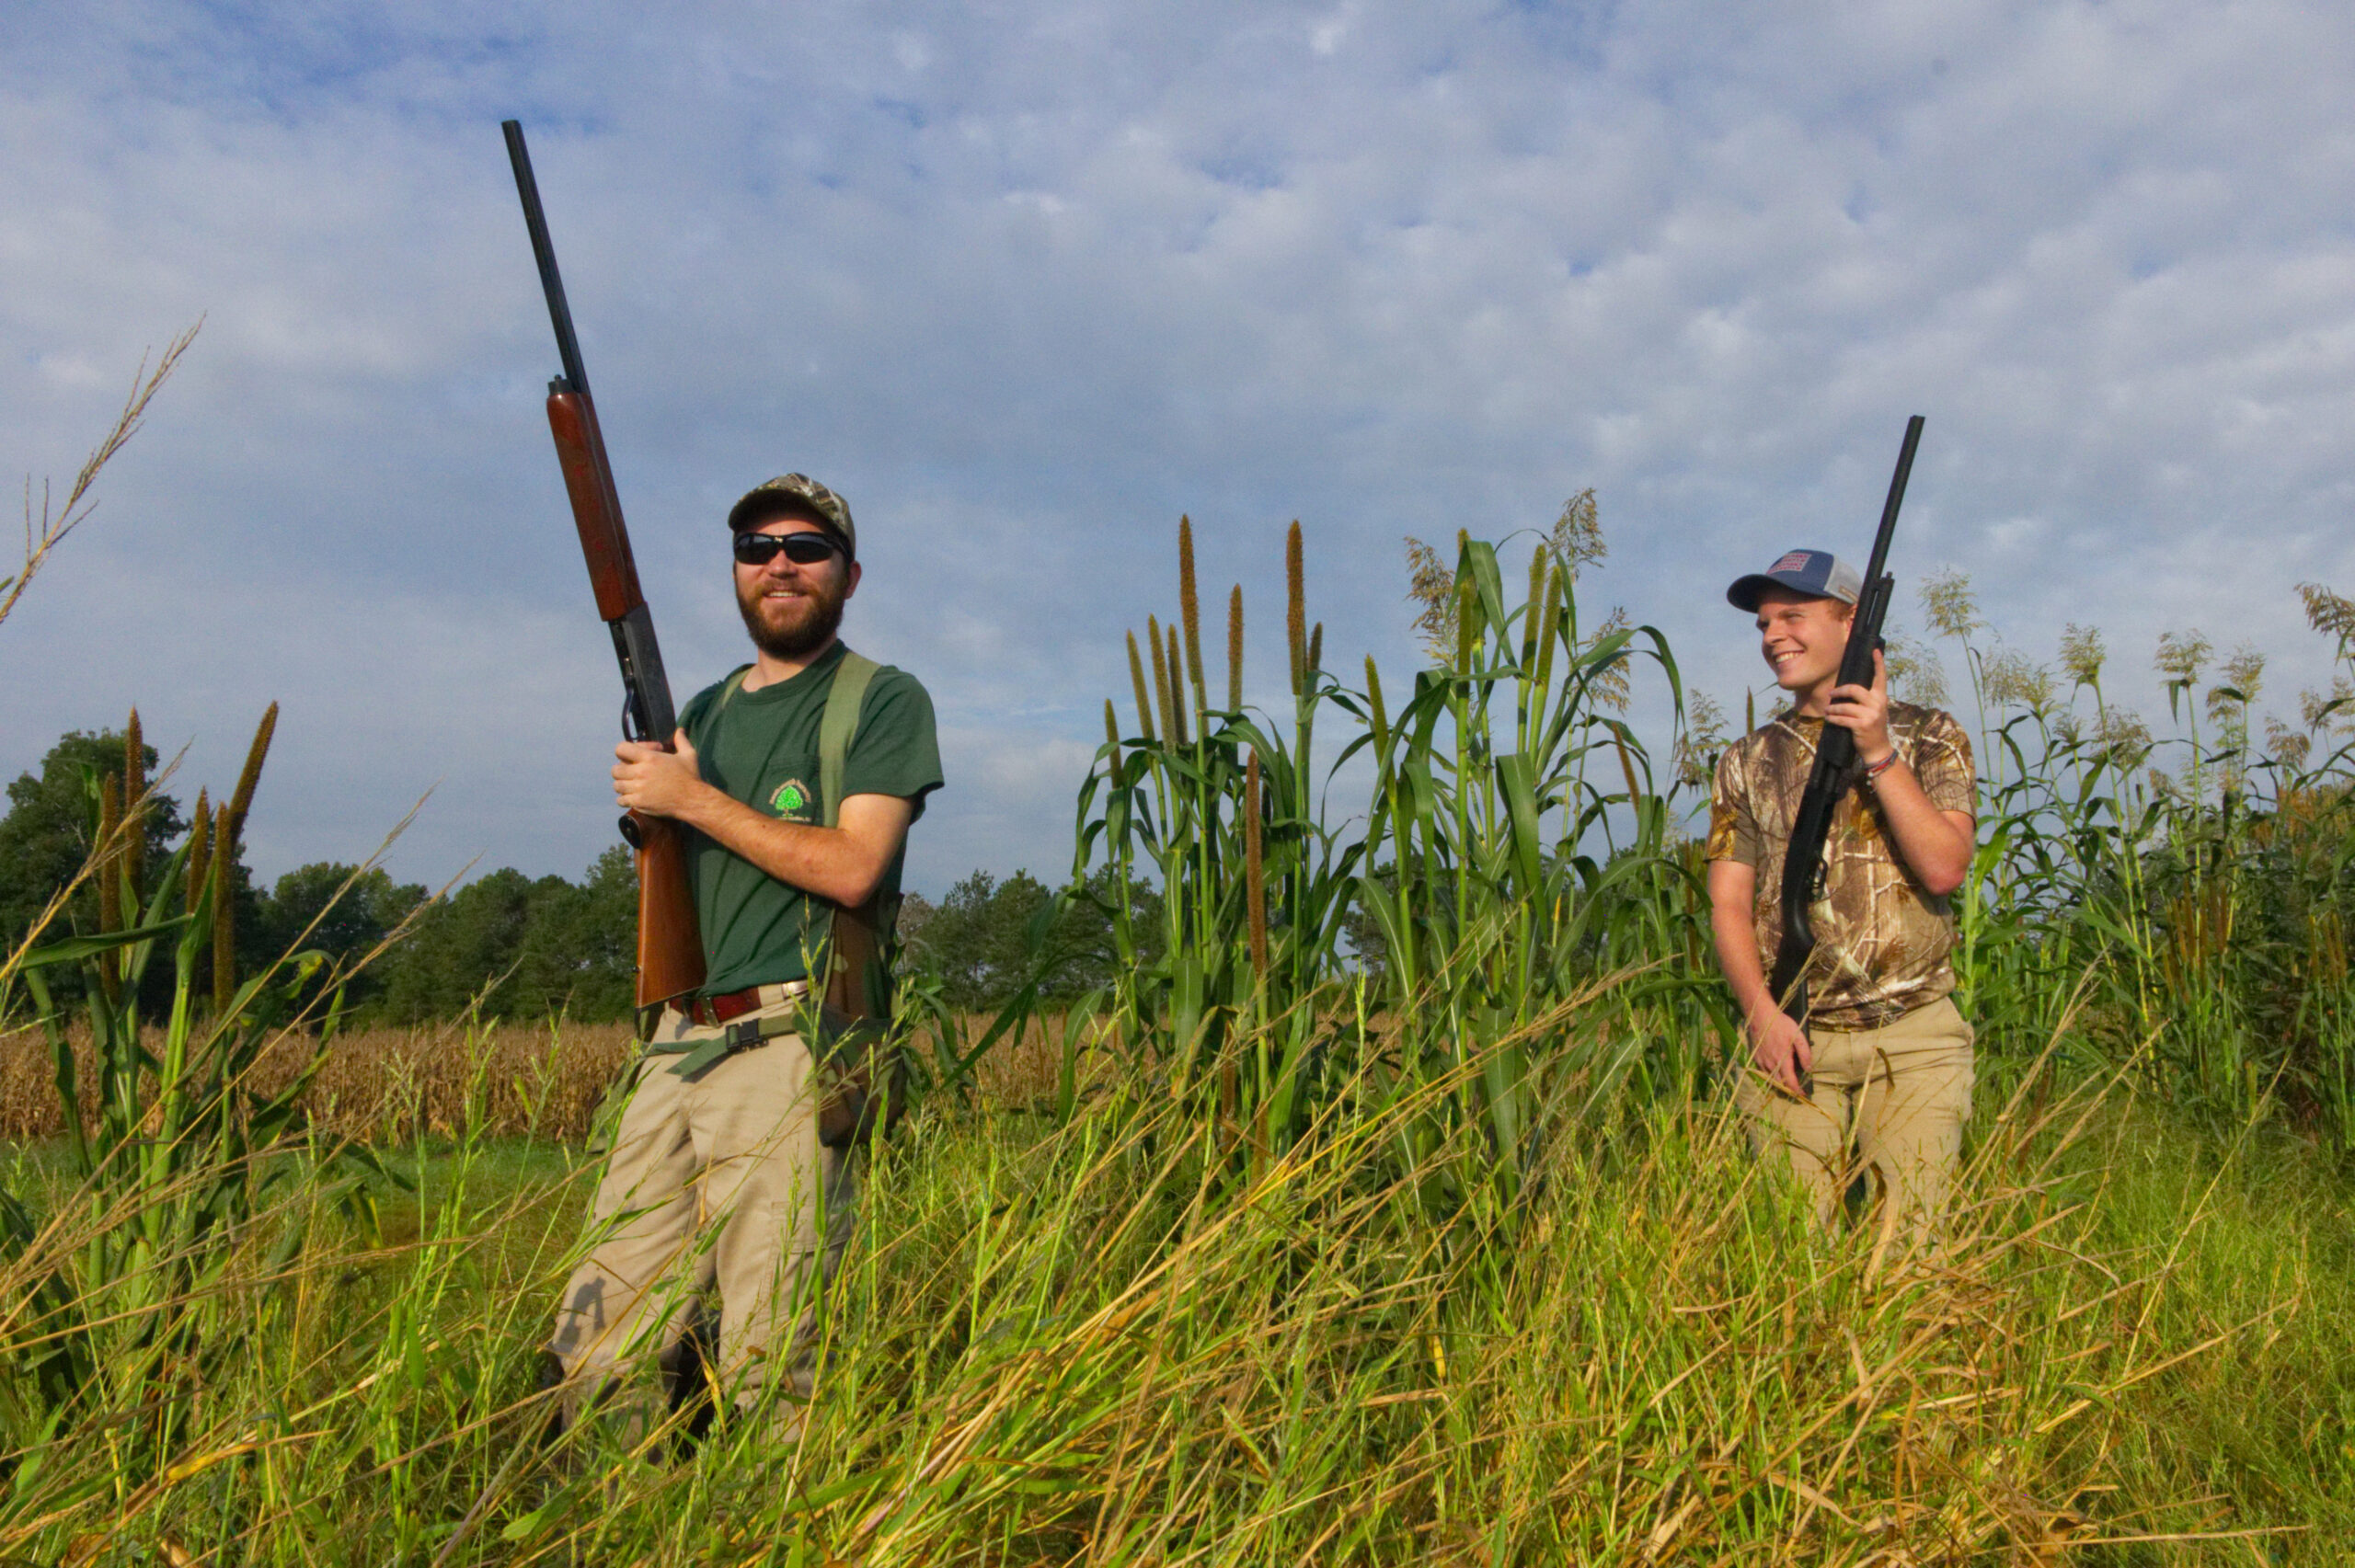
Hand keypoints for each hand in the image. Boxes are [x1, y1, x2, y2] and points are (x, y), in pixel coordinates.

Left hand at [613, 729, 705, 817]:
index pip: (621, 749)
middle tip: (631, 773)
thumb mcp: (689, 755)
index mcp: (650, 758)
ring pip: (616, 785)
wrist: (693, 800)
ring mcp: (638, 789)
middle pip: (615, 769)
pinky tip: (633, 797)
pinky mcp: (639, 802)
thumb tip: (679, 730)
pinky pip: (620, 800)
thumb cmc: (690, 777)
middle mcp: (641, 772)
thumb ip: (681, 741)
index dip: (624, 751)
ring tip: (632, 785)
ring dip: (622, 785)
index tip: (634, 756)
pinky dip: (625, 799)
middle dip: (622, 770)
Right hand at [1747, 1006, 1814, 1095]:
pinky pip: (1763, 1072)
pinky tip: (1775, 1072)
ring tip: (1787, 1083)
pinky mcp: (1756, 1057)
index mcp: (1782, 1059)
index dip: (1797, 1090)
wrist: (1760, 1015)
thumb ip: (1805, 1053)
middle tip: (1796, 1090)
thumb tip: (1809, 1069)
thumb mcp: (1798, 1036)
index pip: (1790, 1081)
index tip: (1802, 1094)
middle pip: (1780, 1083)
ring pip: (1771, 1079)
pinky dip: (1770, 1075)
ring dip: (1779, 1083)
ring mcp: (1761, 1061)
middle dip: (1788, 1089)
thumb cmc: (1781, 1024)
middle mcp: (1771, 1064)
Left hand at [1825, 647, 1892, 764]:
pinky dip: (1833, 718)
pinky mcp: (1861, 725)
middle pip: (1854, 689)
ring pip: (1845, 706)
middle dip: (1839, 691)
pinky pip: (1842, 719)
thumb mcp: (1875, 710)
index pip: (1880, 677)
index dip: (1878, 663)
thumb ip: (1867, 699)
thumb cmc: (1872, 726)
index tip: (1875, 650)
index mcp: (1881, 697)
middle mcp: (1878, 704)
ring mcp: (1870, 715)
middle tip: (1831, 694)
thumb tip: (1849, 688)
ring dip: (1833, 709)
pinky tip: (1829, 718)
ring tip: (1827, 710)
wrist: (1878, 748)